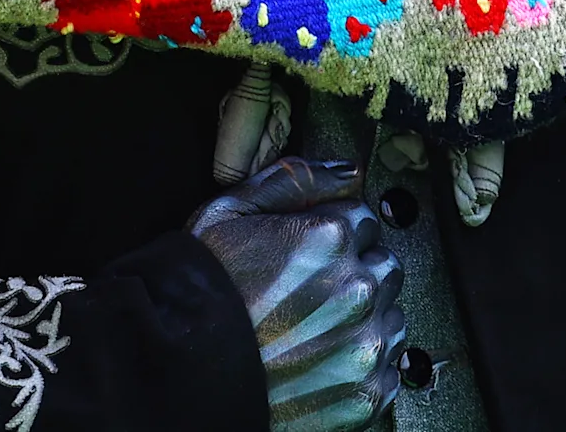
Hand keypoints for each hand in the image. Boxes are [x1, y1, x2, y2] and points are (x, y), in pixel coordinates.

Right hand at [190, 158, 404, 431]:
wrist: (175, 377)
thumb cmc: (198, 295)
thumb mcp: (230, 214)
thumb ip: (294, 181)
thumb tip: (346, 171)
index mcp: (330, 237)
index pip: (364, 219)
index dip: (335, 235)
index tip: (311, 257)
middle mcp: (356, 288)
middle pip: (383, 266)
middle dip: (355, 274)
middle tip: (311, 297)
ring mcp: (364, 345)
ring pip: (389, 317)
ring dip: (363, 321)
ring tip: (313, 334)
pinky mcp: (365, 394)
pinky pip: (387, 370)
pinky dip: (362, 369)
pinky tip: (322, 366)